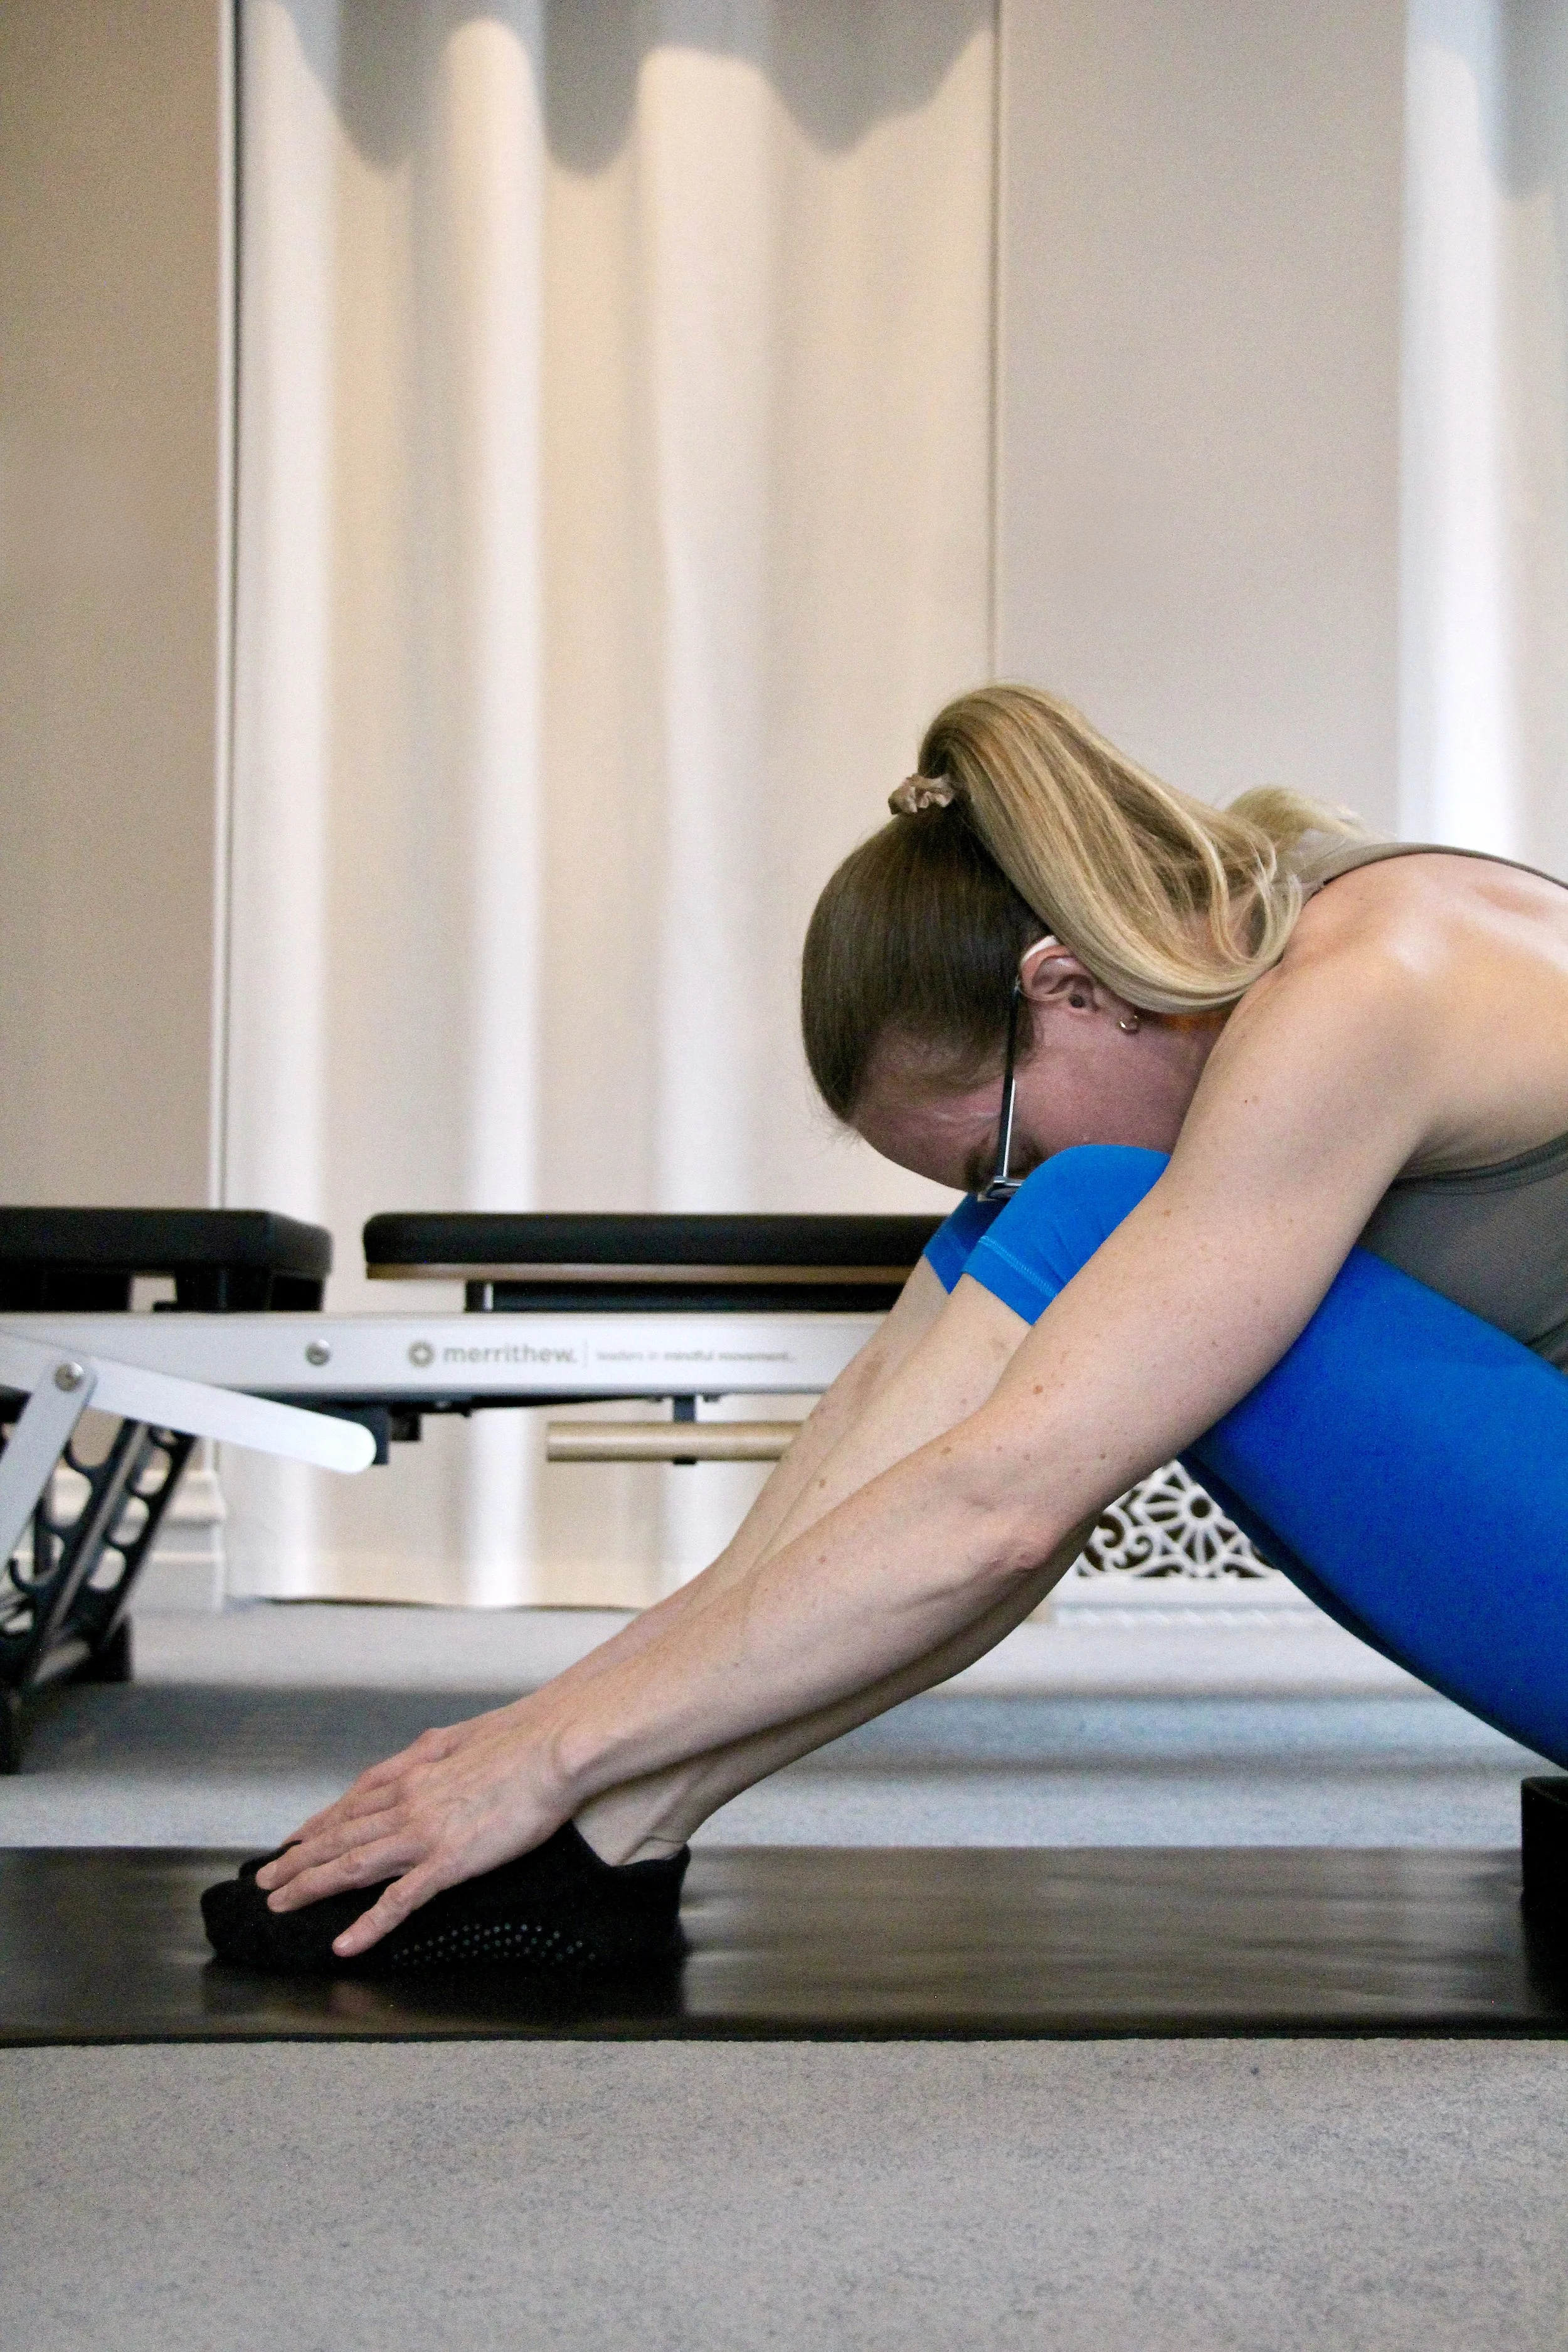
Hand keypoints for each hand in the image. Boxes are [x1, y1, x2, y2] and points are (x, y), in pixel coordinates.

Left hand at [253, 1695, 571, 1958]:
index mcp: (413, 1772)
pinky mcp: (447, 1862)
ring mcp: (423, 1834)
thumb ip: (434, 1751)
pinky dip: (367, 1924)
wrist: (553, 1747)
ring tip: (279, 1904)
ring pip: (352, 1864)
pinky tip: (345, 1944)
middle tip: (265, 1881)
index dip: (317, 1823)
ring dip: (311, 1885)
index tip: (293, 1840)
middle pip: (339, 1835)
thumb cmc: (521, 1738)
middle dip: (297, 1860)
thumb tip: (421, 1752)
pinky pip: (399, 1900)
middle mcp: (407, 1802)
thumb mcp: (464, 1736)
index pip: (351, 1802)